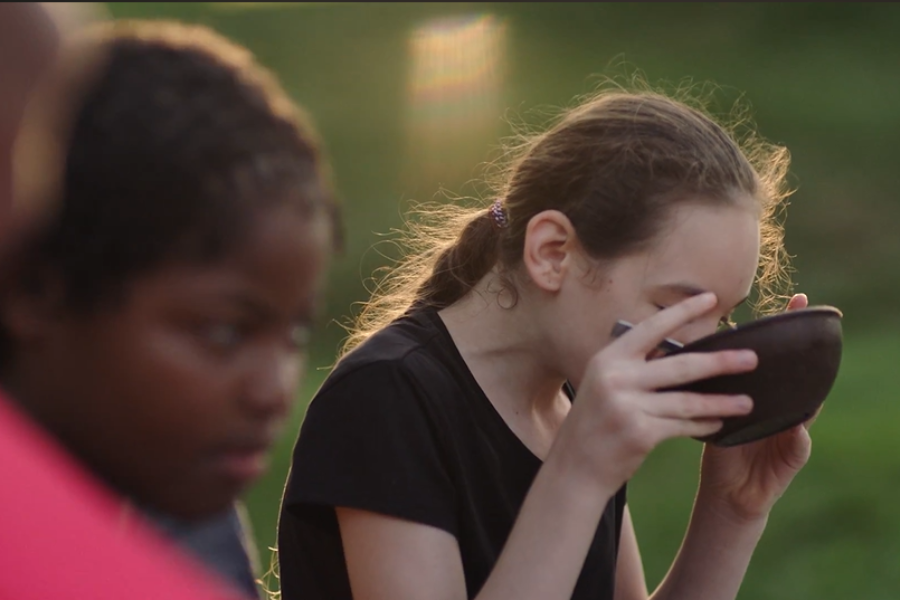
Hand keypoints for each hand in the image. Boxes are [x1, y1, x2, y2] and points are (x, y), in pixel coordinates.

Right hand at [557, 293, 759, 493]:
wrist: (575, 465)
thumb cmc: (594, 422)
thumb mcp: (603, 383)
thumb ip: (634, 366)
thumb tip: (678, 350)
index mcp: (609, 358)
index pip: (651, 328)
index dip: (682, 312)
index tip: (711, 298)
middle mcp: (616, 377)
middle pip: (680, 365)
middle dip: (720, 362)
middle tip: (751, 358)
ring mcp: (627, 405)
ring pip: (687, 400)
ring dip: (721, 401)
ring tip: (748, 401)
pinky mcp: (639, 432)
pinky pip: (682, 425)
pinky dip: (703, 425)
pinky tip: (720, 423)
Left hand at [696, 293, 816, 521]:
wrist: (727, 492)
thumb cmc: (719, 446)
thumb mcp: (712, 408)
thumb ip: (709, 384)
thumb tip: (686, 348)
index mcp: (762, 393)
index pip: (775, 357)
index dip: (785, 329)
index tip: (795, 297)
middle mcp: (781, 406)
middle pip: (795, 370)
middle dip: (803, 341)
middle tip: (807, 312)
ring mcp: (791, 429)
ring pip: (804, 401)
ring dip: (807, 382)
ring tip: (810, 359)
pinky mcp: (793, 456)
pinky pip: (799, 441)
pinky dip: (799, 431)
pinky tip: (800, 420)